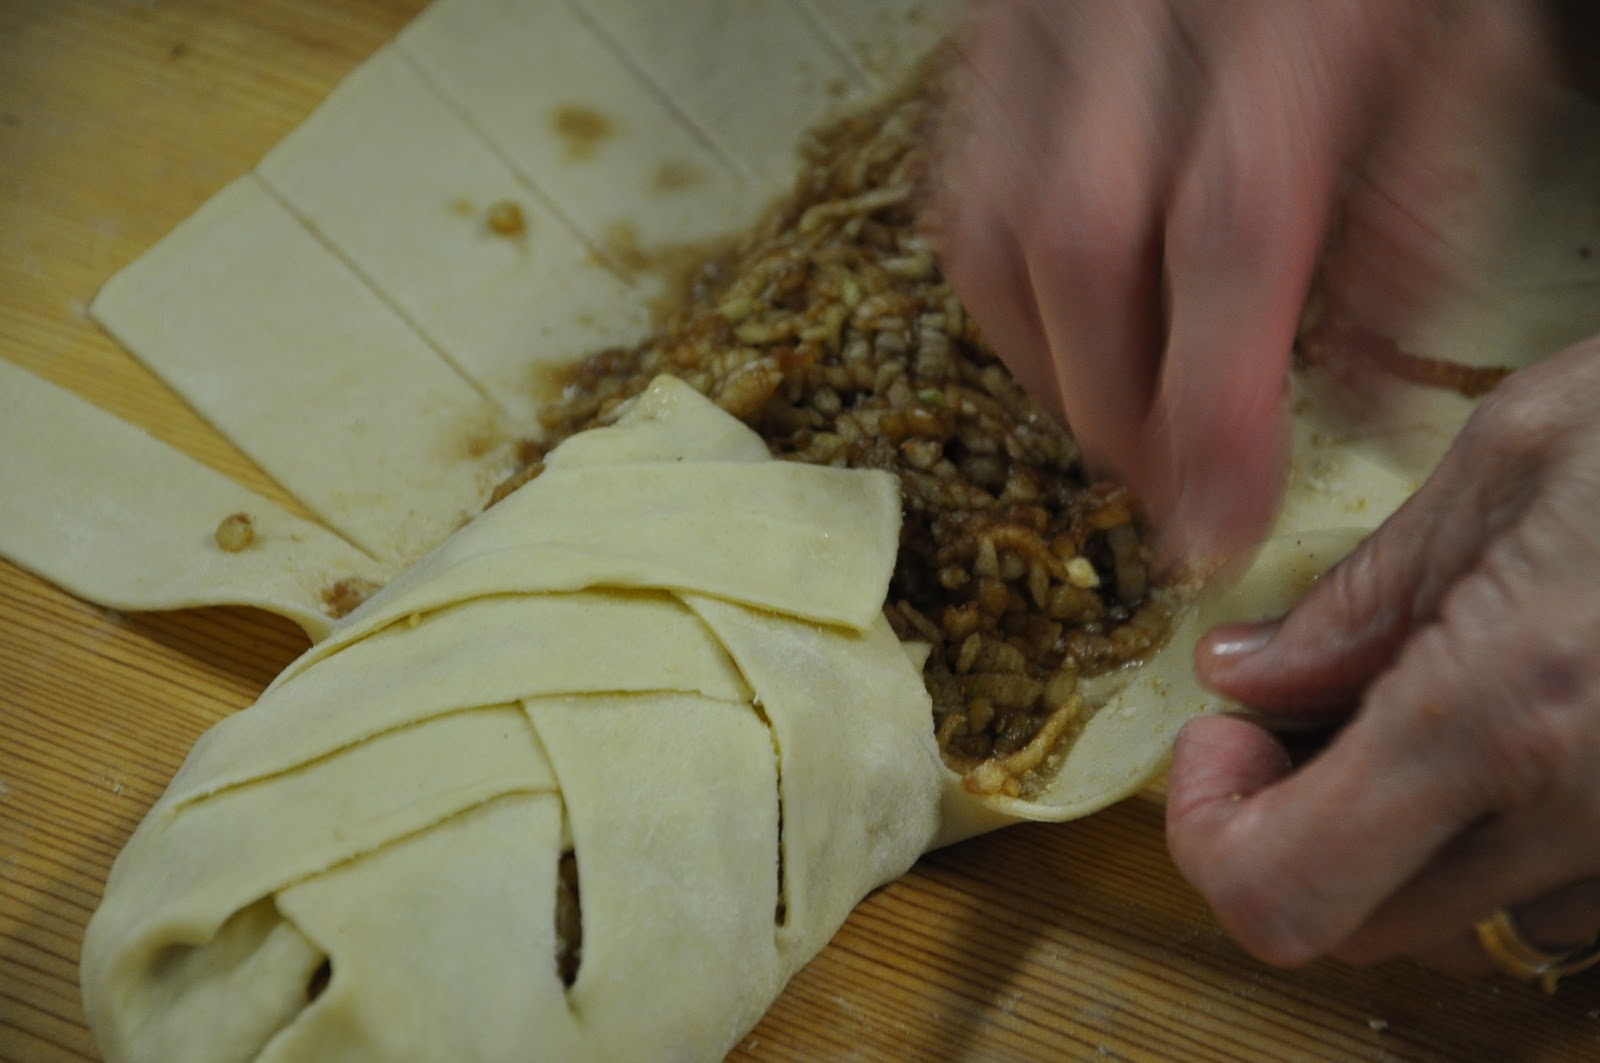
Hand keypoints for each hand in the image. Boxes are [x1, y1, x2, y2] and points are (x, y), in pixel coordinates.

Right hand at [937, 0, 1546, 565]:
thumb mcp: (1464, 56)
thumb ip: (1418, 225)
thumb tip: (1354, 407)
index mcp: (1286, 14)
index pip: (1228, 227)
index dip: (1212, 405)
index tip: (1216, 532)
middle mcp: (1130, 13)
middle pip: (1079, 245)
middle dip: (1118, 410)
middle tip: (1173, 495)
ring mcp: (1033, 25)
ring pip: (992, 238)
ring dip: (1051, 373)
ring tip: (1122, 430)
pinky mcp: (982, 47)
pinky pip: (957, 206)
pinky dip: (1006, 310)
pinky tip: (1067, 344)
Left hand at [1167, 336, 1599, 975]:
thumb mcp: (1517, 459)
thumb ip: (1365, 595)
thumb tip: (1245, 676)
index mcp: (1505, 713)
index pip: (1279, 892)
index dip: (1213, 834)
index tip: (1222, 739)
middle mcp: (1590, 818)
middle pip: (1355, 923)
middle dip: (1287, 828)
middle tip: (1291, 718)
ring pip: (1463, 920)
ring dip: (1396, 837)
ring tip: (1415, 702)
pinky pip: (1569, 900)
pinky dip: (1506, 837)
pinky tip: (1523, 725)